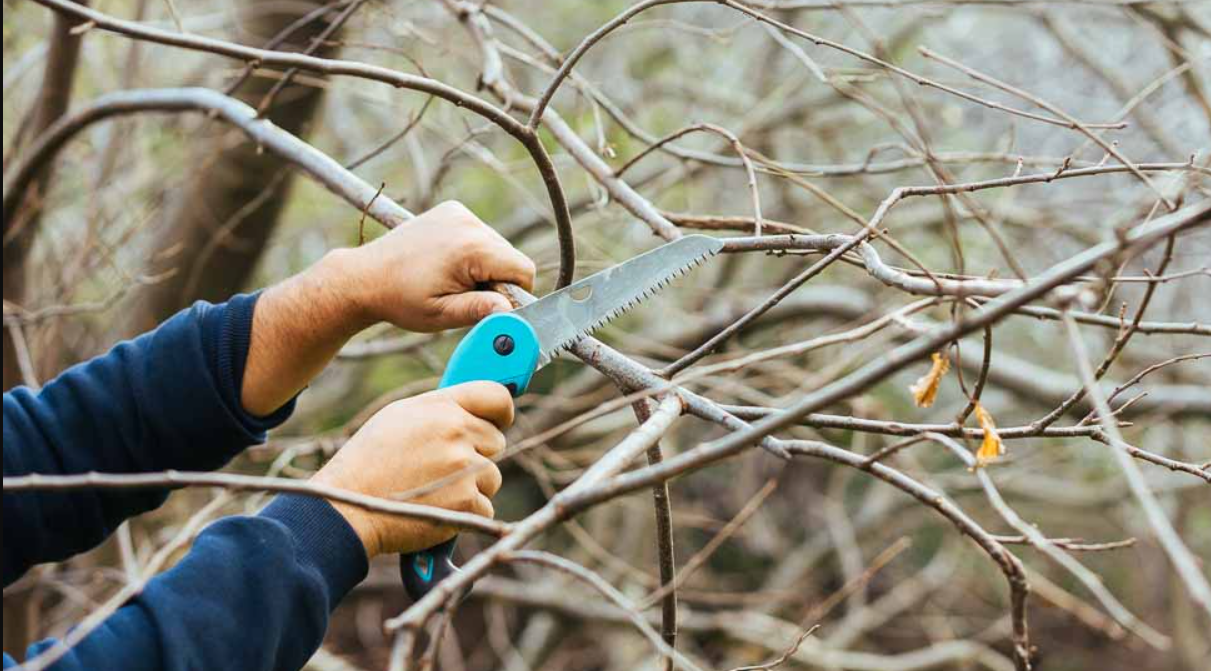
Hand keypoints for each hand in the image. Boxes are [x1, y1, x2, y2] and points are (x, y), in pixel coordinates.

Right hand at [311, 382, 511, 557]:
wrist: (349, 507)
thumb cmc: (368, 462)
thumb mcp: (398, 417)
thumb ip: (439, 410)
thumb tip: (471, 413)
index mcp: (441, 406)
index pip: (496, 395)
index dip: (502, 411)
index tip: (501, 421)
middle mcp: (457, 431)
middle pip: (497, 441)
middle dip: (478, 455)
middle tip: (443, 468)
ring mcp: (464, 467)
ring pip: (492, 476)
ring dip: (471, 487)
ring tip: (433, 490)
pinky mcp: (467, 501)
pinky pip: (485, 506)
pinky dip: (465, 513)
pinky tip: (435, 508)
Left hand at [341, 200, 536, 332]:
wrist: (365, 277)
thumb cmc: (401, 299)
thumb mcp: (442, 315)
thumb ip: (481, 311)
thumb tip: (512, 312)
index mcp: (470, 248)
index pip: (523, 269)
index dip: (514, 293)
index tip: (489, 304)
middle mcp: (468, 223)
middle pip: (511, 257)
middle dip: (497, 280)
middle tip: (463, 295)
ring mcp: (460, 213)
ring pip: (497, 246)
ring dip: (485, 266)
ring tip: (452, 279)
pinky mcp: (453, 210)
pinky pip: (481, 235)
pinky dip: (473, 251)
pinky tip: (448, 263)